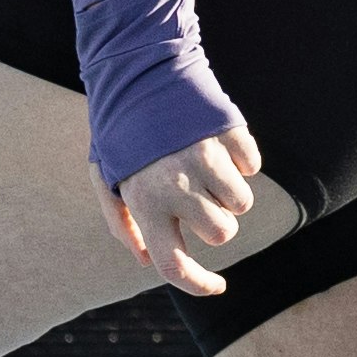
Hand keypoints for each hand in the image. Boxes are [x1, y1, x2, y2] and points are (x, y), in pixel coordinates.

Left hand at [102, 120, 264, 298]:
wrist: (137, 69)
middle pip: (221, 233)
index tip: (218, 287)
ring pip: (242, 203)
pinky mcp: (228, 133)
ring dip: (231, 192)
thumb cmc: (120, 130)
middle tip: (201, 197)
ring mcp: (204, 159)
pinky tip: (218, 143)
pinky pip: (252, 165)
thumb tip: (148, 260)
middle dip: (218, 221)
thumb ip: (122, 222)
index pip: (174, 265)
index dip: (199, 285)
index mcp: (145, 203)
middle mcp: (176, 186)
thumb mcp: (105, 176)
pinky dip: (241, 159)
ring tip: (207, 167)